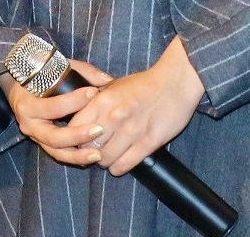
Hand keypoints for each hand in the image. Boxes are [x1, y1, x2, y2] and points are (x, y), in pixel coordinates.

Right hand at [0, 58, 111, 166]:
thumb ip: (83, 71)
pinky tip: (91, 158)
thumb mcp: (57, 68)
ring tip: (98, 153)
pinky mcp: (42, 144)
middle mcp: (29, 124)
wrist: (19, 89)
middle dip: (78, 135)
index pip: (53, 106)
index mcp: (28, 104)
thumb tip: (106, 79)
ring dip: (78, 154)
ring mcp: (35, 136)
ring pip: (56, 151)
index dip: (74, 101)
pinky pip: (58, 155)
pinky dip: (74, 158)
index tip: (94, 92)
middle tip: (100, 129)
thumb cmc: (41, 76)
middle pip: (54, 136)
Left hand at [69, 36, 204, 175]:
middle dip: (88, 150)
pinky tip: (121, 159)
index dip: (74, 136)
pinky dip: (118, 166)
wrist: (175, 83)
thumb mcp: (115, 86)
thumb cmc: (144, 84)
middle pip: (87, 147)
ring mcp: (131, 131)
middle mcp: (114, 116)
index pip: (74, 127)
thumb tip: (79, 117)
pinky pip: (123, 166)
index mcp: (103, 100)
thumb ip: (97, 101)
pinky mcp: (147, 143)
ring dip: (104, 160)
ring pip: (104, 160)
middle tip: (94, 148)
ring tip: (110, 153)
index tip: (79, 138)